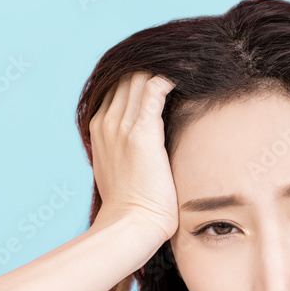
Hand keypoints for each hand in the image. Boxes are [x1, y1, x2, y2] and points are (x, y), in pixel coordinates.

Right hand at [88, 71, 178, 244]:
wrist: (130, 226)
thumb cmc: (132, 208)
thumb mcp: (121, 170)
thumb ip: (127, 149)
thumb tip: (149, 142)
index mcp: (99, 129)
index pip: (118, 87)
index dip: (141, 76)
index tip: (167, 73)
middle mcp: (107, 122)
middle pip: (128, 77)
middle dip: (153, 67)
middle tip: (185, 63)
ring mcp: (121, 126)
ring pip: (140, 77)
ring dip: (165, 68)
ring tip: (190, 65)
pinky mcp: (141, 132)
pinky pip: (155, 88)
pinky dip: (170, 77)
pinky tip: (188, 76)